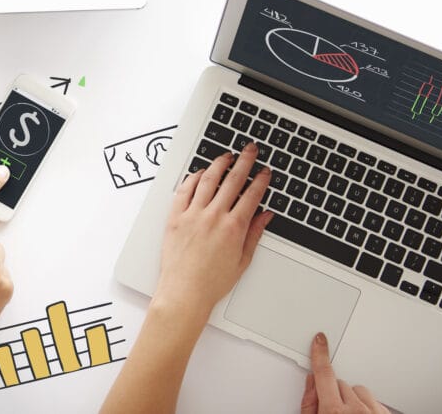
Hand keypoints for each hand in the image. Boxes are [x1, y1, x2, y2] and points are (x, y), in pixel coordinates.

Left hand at [155, 143, 272, 318]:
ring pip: (208, 179)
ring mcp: (193, 215)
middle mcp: (213, 217)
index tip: (266, 171)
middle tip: (250, 149)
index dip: (261, 180)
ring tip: (227, 155)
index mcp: (233, 228)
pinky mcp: (175, 217)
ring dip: (220, 164)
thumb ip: (255, 234)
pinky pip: (185, 190)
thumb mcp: (242, 261)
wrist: (184, 292)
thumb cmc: (212, 282)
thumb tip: (265, 216)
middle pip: (233, 180)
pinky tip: (201, 172)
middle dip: (245, 161)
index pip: (252, 195)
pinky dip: (194, 178)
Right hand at [301, 333, 390, 413]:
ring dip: (354, 400)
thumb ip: (310, 403)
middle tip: (333, 409)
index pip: (324, 374)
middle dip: (335, 393)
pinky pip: (377, 401)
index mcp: (334, 411)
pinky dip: (369, 407)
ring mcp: (375, 413)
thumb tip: (312, 383)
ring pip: (361, 390)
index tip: (320, 340)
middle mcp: (357, 410)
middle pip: (341, 384)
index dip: (320, 354)